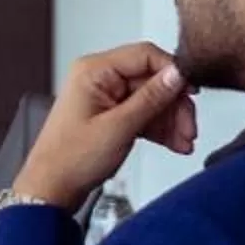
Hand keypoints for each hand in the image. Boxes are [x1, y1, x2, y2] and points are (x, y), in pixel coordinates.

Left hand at [12, 42, 198, 212]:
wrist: (52, 188)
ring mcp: (105, 97)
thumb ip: (151, 98)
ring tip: (183, 142)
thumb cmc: (70, 159)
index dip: (172, 72)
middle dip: (174, 104)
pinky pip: (144, 113)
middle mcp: (99, 79)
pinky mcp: (111, 115)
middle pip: (152, 79)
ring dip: (171, 120)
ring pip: (152, 99)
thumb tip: (178, 74)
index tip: (192, 92)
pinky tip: (174, 143)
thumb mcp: (119, 127)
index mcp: (94, 71)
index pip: (145, 55)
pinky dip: (160, 128)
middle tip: (188, 128)